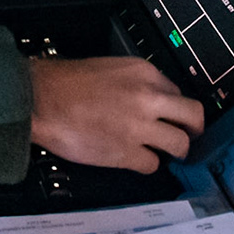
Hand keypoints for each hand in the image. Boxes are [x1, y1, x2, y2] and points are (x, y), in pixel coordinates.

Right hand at [28, 56, 205, 173]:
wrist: (40, 99)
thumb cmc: (64, 83)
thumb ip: (133, 83)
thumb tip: (146, 99)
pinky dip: (147, 165)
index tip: (169, 114)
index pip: (176, 91)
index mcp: (144, 72)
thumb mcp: (109, 68)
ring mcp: (140, 127)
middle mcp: (148, 97)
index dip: (173, 106)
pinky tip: (136, 160)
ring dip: (174, 150)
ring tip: (165, 152)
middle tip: (188, 135)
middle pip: (193, 115)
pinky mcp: (127, 152)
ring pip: (180, 144)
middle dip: (193, 128)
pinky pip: (153, 164)